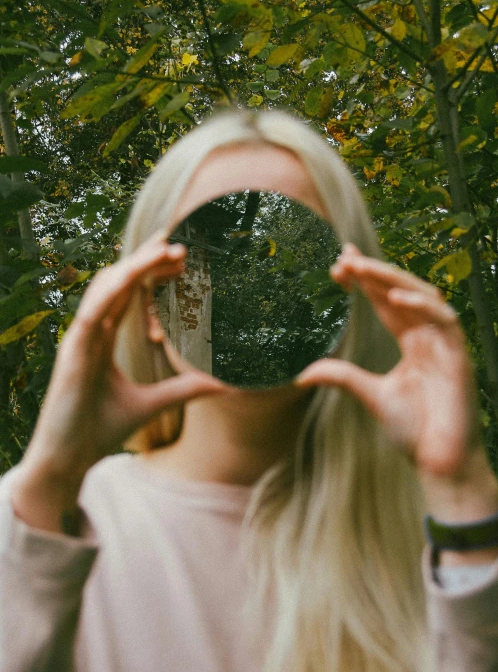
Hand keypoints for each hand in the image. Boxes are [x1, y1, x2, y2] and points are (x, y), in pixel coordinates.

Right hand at [20, 234, 226, 484]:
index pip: (129, 293)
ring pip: (107, 287)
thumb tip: (223, 384)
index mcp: (105, 337)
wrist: (70, 460)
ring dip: (136, 265)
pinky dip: (112, 289)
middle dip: (148, 258)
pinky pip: (92, 311)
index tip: (181, 257)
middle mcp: (92, 330)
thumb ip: (184, 389)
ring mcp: (80, 337)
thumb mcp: (152, 404)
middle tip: (181, 242)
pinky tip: (134, 275)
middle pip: (120, 282)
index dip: (151, 270)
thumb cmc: (101, 429)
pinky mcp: (72, 350)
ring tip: (167, 248)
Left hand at [295, 243, 480, 477]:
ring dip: (392, 279)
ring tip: (361, 268)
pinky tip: (395, 297)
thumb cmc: (413, 431)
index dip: (365, 281)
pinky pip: (445, 320)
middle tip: (343, 256)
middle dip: (373, 272)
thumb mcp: (370, 396)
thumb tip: (303, 374)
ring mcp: (445, 344)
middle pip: (401, 291)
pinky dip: (422, 305)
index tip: (337, 265)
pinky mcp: (459, 357)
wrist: (440, 463)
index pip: (386, 301)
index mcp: (412, 343)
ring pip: (422, 296)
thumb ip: (342, 377)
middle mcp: (429, 337)